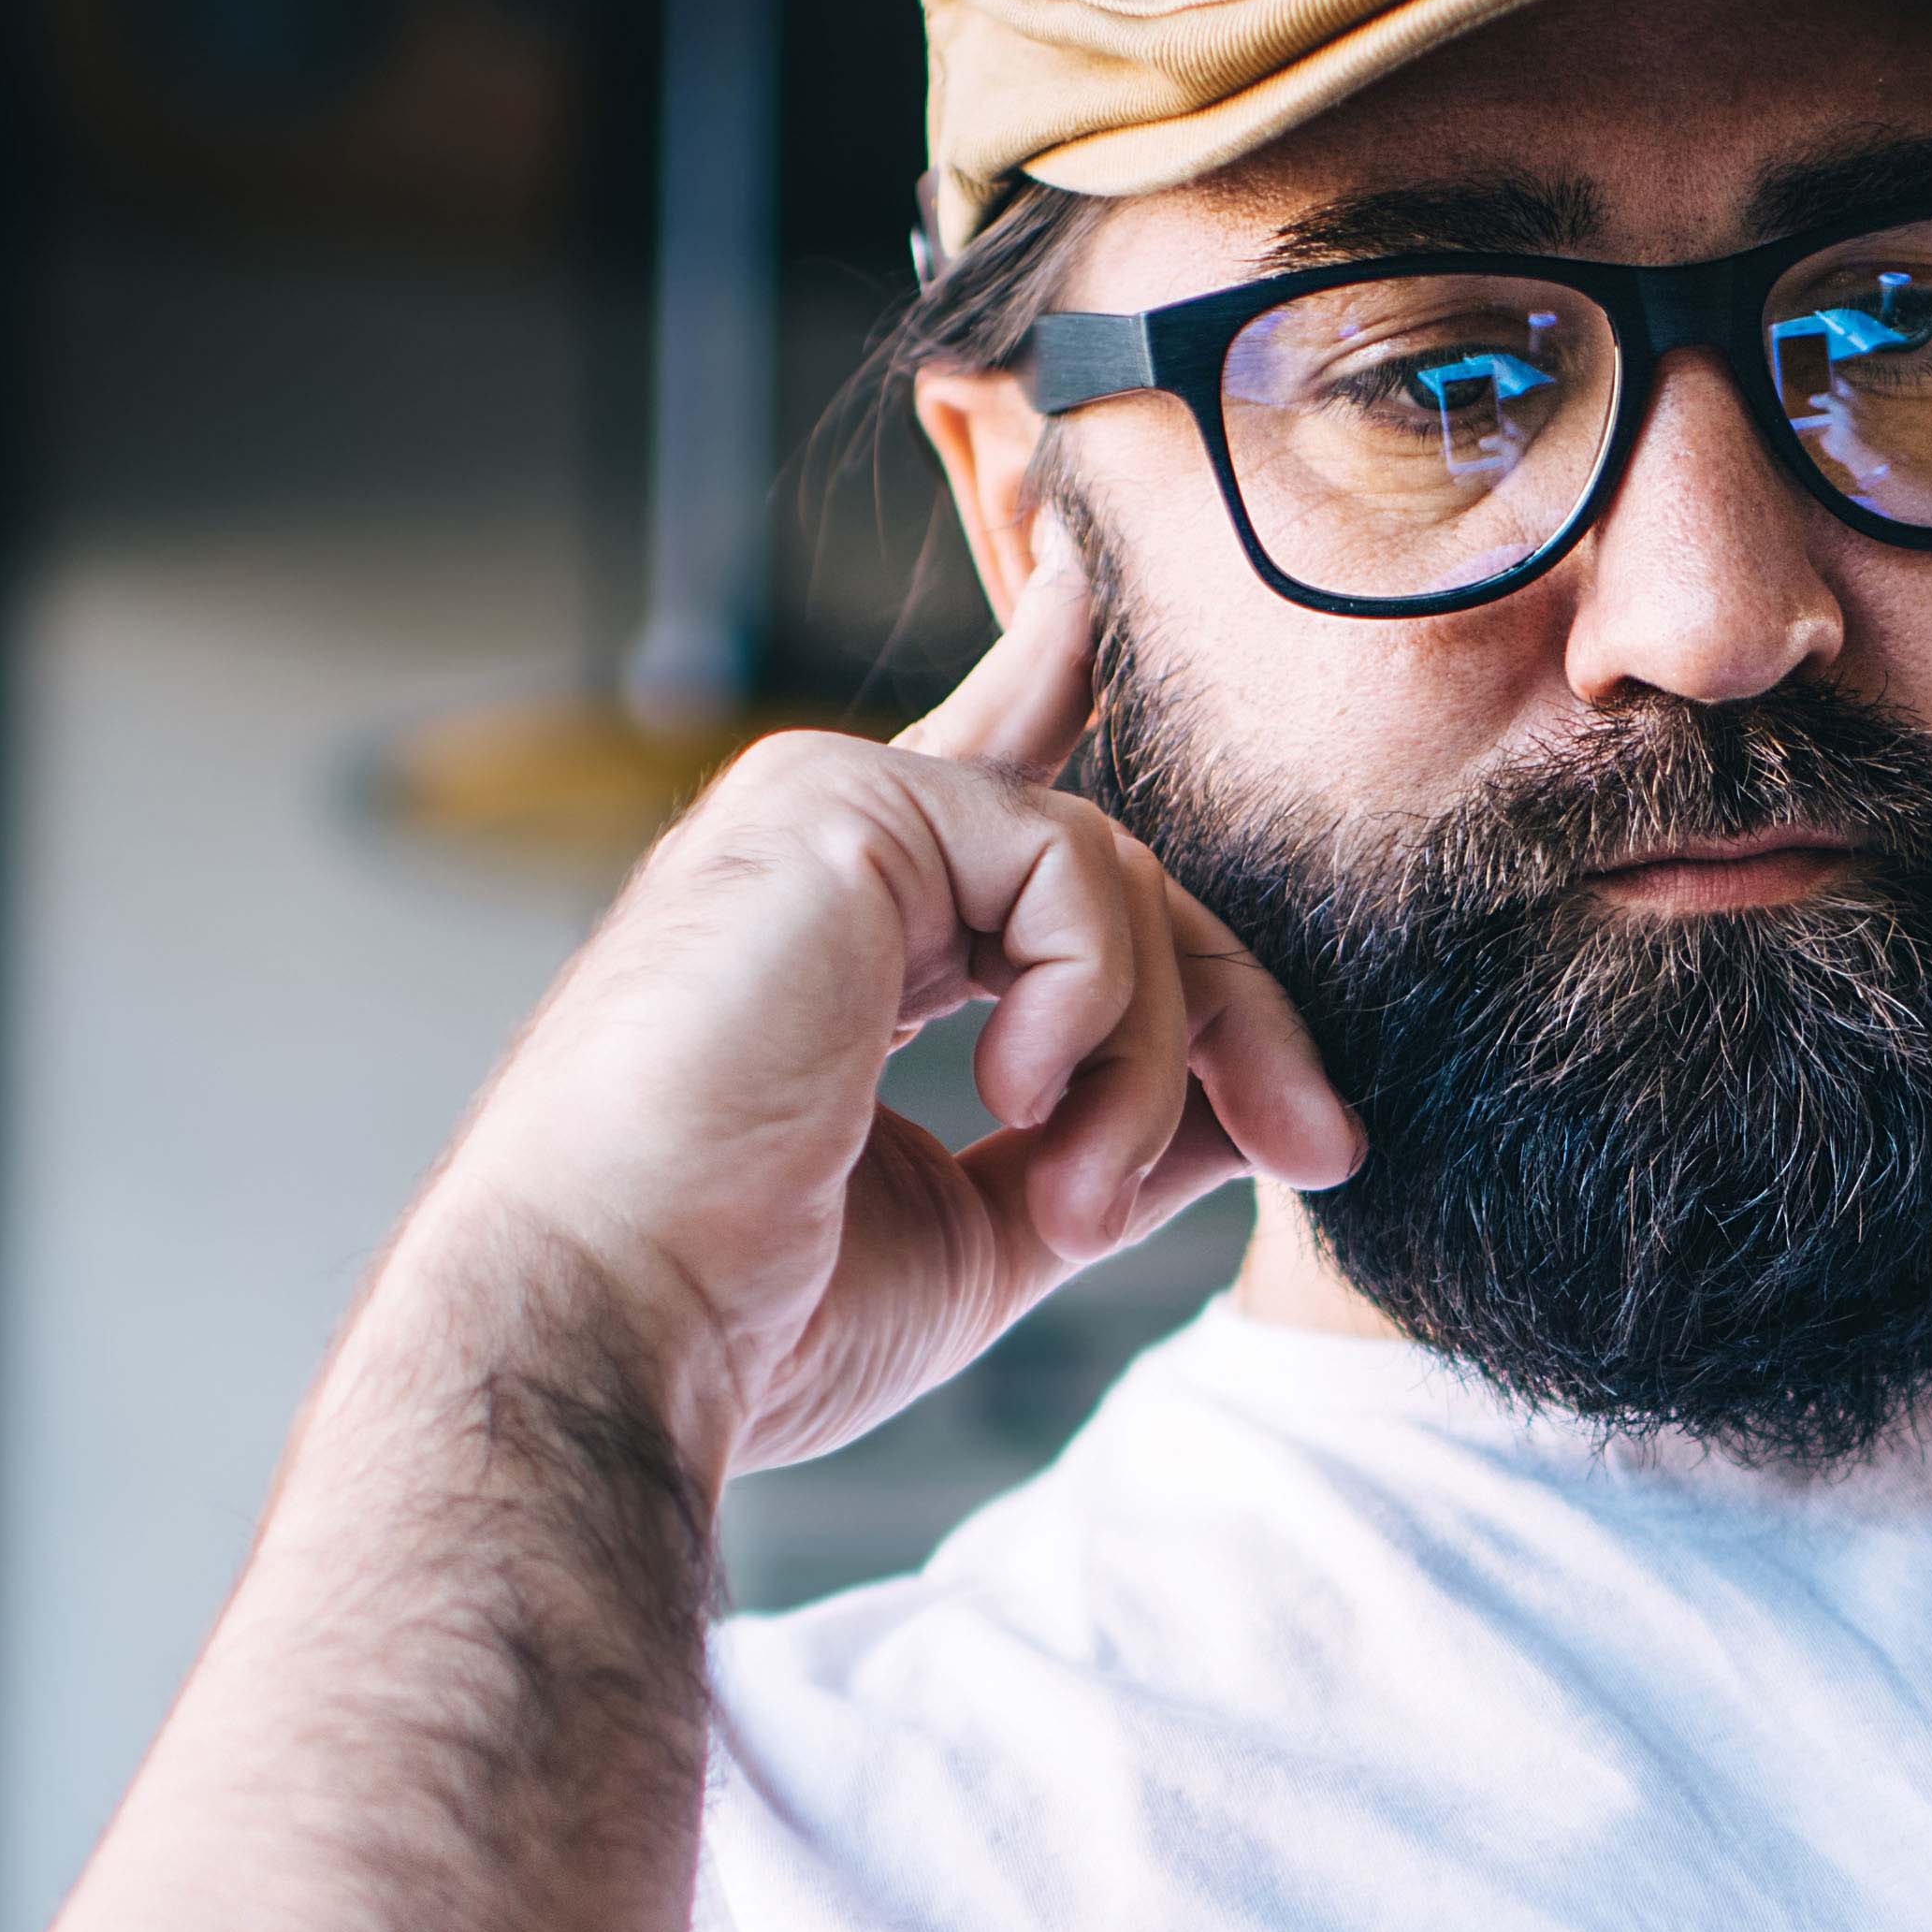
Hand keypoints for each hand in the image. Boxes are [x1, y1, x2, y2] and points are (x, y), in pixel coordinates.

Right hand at [405, 536, 1356, 1480]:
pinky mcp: (840, 806)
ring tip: (1073, 1197)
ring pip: (1109, 875)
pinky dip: (1091, 1005)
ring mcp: (824, 814)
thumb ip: (1108, 1141)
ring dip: (1148, 1060)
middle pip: (1107, 867)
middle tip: (1320, 1145)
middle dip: (1235, 1015)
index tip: (1105, 603)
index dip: (1059, 685)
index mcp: (842, 934)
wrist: (610, 1328)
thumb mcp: (984, 1225)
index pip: (989, 790)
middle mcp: (829, 850)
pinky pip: (1071, 869)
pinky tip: (1010, 1100)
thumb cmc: (746, 1311)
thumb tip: (1249, 1113)